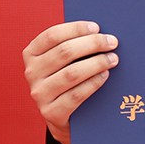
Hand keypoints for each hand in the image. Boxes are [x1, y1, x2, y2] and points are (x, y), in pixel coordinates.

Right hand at [23, 21, 117, 143]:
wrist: (62, 115)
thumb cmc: (67, 77)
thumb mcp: (63, 60)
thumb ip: (73, 44)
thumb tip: (100, 31)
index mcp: (31, 54)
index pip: (53, 35)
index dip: (76, 29)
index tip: (97, 27)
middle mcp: (31, 72)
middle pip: (65, 52)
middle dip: (93, 44)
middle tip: (112, 42)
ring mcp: (39, 93)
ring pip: (72, 73)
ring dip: (97, 63)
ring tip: (112, 59)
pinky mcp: (51, 112)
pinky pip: (76, 95)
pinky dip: (94, 83)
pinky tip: (105, 75)